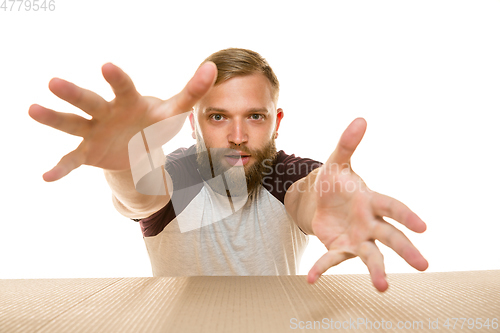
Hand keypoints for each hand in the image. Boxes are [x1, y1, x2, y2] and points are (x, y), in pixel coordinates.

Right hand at [29, 62, 216, 180]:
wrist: (138, 146)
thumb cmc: (153, 122)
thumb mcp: (173, 111)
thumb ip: (193, 91)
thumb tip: (212, 67)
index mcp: (128, 100)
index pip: (123, 87)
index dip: (117, 78)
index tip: (107, 66)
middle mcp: (106, 112)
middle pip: (89, 101)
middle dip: (74, 94)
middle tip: (53, 83)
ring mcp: (94, 131)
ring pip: (72, 123)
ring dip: (54, 118)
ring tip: (33, 109)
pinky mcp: (88, 152)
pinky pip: (72, 160)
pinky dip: (60, 168)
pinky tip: (46, 177)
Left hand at [307, 118, 427, 291]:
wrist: (319, 200)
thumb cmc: (335, 181)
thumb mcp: (336, 161)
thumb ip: (347, 144)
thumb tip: (360, 119)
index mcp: (371, 200)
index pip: (392, 206)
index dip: (406, 215)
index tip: (423, 227)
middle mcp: (369, 222)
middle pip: (391, 236)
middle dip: (406, 249)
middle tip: (423, 265)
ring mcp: (357, 238)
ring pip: (370, 255)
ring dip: (376, 270)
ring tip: (383, 287)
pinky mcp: (340, 248)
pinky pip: (332, 259)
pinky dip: (322, 268)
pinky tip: (311, 279)